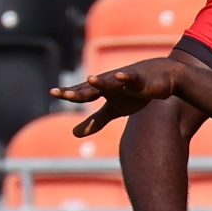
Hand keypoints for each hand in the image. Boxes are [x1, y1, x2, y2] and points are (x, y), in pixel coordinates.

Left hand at [49, 59, 186, 137]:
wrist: (159, 78)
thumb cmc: (133, 94)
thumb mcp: (113, 110)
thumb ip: (95, 121)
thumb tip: (73, 134)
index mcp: (101, 91)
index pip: (82, 93)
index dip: (68, 93)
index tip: (53, 92)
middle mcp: (109, 83)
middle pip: (92, 88)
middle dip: (79, 91)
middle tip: (64, 94)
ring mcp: (123, 81)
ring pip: (110, 82)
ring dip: (101, 81)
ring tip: (91, 79)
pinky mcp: (139, 80)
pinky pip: (132, 78)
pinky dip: (126, 77)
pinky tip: (120, 76)